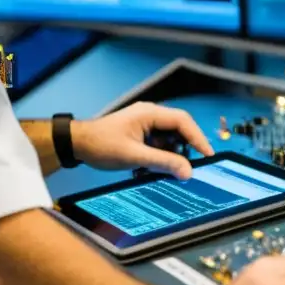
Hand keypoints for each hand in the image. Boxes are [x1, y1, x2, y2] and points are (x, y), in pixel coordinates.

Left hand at [69, 102, 212, 178]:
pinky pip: (159, 143)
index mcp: (150, 113)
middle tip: (192, 166)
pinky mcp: (140, 133)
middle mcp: (150, 114)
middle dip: (186, 148)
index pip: (183, 121)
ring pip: (169, 137)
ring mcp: (145, 123)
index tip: (207, 155)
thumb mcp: (134, 156)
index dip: (197, 138)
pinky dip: (161, 155)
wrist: (77, 144)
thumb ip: (162, 163)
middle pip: (179, 128)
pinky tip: (154, 168)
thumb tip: (187, 171)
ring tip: (168, 170)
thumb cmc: (101, 145)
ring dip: (171, 153)